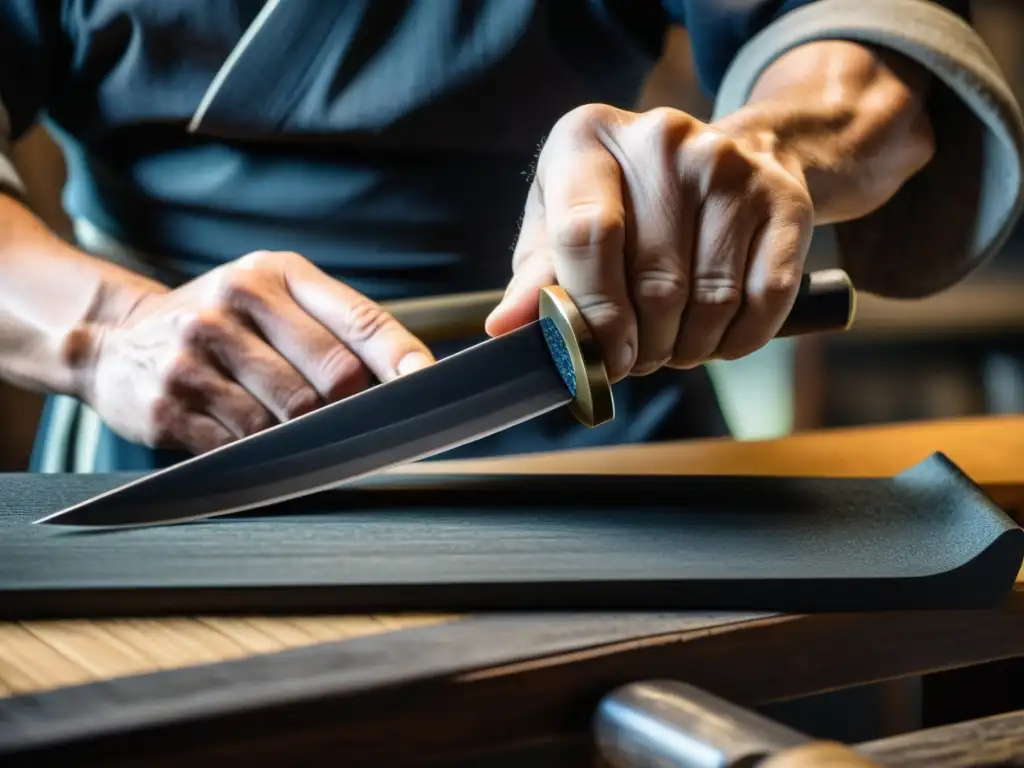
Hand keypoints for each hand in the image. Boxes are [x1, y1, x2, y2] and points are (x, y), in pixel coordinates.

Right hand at [78, 251, 433, 453]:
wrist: (116, 341)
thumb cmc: (221, 323)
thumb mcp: (269, 295)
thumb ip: (332, 326)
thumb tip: (406, 379)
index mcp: (272, 274)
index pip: (358, 320)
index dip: (401, 359)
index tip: (432, 386)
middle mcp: (232, 302)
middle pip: (332, 380)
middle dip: (346, 408)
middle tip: (336, 416)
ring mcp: (195, 353)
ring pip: (290, 420)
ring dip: (300, 435)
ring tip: (278, 420)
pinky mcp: (168, 404)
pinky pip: (244, 447)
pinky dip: (258, 453)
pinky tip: (242, 433)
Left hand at [485, 104, 814, 381]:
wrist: (731, 155)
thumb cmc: (623, 202)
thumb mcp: (560, 223)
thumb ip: (536, 276)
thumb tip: (505, 328)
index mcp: (588, 137)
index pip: (587, 236)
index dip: (593, 315)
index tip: (599, 359)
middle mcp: (660, 138)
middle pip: (654, 282)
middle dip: (642, 346)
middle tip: (634, 359)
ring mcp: (729, 165)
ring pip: (710, 301)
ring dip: (688, 349)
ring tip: (672, 345)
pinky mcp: (783, 199)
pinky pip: (765, 300)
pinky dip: (737, 341)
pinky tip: (717, 337)